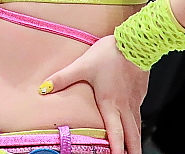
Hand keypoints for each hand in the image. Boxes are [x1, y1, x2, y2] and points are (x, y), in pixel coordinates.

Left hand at [39, 35, 148, 153]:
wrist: (135, 41)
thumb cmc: (110, 54)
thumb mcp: (82, 65)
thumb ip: (62, 78)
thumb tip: (44, 88)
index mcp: (110, 103)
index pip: (115, 133)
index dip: (116, 149)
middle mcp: (124, 105)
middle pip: (131, 135)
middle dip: (132, 150)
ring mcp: (135, 99)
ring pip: (137, 125)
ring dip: (136, 140)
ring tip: (134, 150)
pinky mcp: (141, 92)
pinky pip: (139, 112)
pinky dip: (137, 124)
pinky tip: (135, 124)